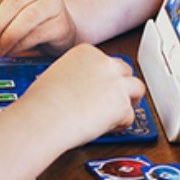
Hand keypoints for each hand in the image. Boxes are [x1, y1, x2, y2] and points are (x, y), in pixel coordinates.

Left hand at [0, 0, 76, 56]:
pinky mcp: (61, 21)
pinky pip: (37, 34)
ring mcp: (52, 2)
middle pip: (10, 5)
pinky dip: (20, 45)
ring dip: (7, 38)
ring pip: (25, 19)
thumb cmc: (31, 22)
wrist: (61, 28)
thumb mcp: (8, 18)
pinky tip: (12, 51)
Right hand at [25, 44, 144, 144]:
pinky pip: (130, 115)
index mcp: (86, 52)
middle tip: (114, 98)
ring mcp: (116, 83)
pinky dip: (121, 123)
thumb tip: (78, 87)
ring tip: (120, 112)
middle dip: (121, 84)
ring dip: (130, 100)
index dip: (105, 75)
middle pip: (125, 71)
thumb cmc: (42, 100)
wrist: (45, 116)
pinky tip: (107, 127)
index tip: (101, 85)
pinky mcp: (122, 105)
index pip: (105, 60)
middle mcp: (104, 64)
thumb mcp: (55, 75)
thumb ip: (73, 76)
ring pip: (137, 88)